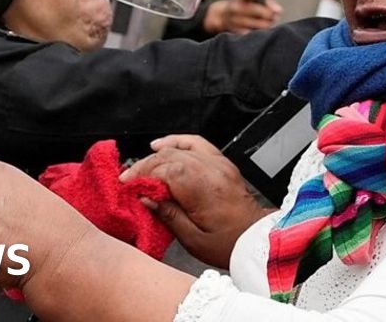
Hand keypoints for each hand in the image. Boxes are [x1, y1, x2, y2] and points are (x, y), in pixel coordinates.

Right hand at [121, 135, 273, 267]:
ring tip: (141, 166)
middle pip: (169, 157)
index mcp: (203, 189)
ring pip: (180, 148)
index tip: (128, 185)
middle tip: (130, 180)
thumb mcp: (192, 239)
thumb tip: (147, 198)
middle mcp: (211, 171)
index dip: (143, 175)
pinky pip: (196, 143)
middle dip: (145, 166)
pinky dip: (178, 141)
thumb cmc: (227, 243)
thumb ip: (168, 215)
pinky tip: (162, 145)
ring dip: (157, 155)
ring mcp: (218, 164)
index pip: (165, 170)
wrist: (256, 238)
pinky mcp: (221, 163)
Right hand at [203, 0, 282, 34]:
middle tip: (275, 15)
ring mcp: (235, 20)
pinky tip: (263, 29)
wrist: (223, 16)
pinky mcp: (237, 31)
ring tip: (271, 21)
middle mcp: (235, 8)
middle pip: (255, 10)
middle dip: (269, 13)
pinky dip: (261, 31)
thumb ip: (267, 1)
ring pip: (258, 24)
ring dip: (268, 23)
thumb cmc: (244, 4)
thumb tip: (280, 11)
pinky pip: (254, 33)